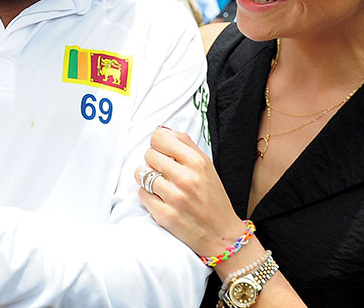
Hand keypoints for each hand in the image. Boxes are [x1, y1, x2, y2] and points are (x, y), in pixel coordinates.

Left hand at [134, 127, 242, 256]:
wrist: (221, 235)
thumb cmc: (212, 197)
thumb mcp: (206, 165)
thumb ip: (185, 144)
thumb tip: (161, 130)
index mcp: (197, 162)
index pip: (159, 138)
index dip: (158, 144)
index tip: (163, 153)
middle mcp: (186, 178)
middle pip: (149, 154)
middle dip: (153, 162)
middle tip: (163, 172)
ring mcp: (175, 198)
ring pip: (142, 174)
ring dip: (148, 179)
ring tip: (161, 185)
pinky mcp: (165, 215)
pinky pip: (142, 194)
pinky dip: (148, 196)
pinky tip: (161, 199)